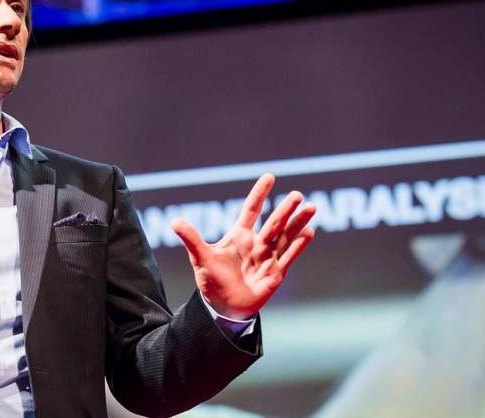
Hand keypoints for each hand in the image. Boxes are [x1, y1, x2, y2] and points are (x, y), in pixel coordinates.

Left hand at [171, 173, 315, 319]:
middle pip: (273, 222)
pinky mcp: (276, 273)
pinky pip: (289, 256)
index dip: (259, 194)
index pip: (251, 209)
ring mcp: (268, 257)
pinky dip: (299, 245)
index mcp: (239, 236)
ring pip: (285, 236)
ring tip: (311, 207)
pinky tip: (309, 232)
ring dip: (298, 222)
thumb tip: (173, 222)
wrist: (223, 308)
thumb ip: (192, 239)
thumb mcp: (201, 258)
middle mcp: (256, 244)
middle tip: (298, 195)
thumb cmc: (211, 281)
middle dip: (285, 209)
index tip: (270, 177)